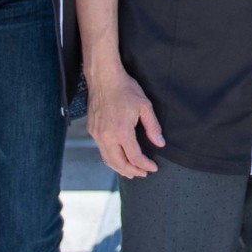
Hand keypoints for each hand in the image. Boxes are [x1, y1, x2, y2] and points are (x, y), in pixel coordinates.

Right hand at [85, 63, 163, 178]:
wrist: (103, 77)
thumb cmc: (125, 89)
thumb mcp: (145, 106)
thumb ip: (152, 127)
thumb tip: (160, 143)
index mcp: (121, 131)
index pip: (135, 157)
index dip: (145, 165)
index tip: (153, 168)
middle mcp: (106, 136)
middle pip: (119, 163)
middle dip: (132, 171)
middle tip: (143, 174)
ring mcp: (97, 134)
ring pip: (107, 159)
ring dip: (120, 168)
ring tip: (130, 172)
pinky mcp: (92, 130)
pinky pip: (101, 150)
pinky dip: (110, 158)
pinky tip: (118, 158)